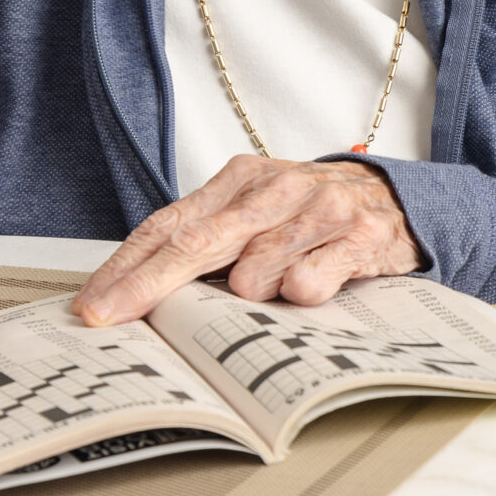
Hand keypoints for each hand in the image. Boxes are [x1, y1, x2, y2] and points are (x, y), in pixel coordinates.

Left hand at [73, 156, 419, 325]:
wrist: (401, 200)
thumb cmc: (315, 214)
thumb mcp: (258, 212)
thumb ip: (210, 239)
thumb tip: (140, 290)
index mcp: (240, 179)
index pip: (169, 224)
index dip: (126, 266)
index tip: (93, 304)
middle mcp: (276, 188)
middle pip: (196, 243)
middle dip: (146, 285)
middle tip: (110, 316)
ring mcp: (319, 209)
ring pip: (254, 272)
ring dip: (252, 294)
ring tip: (275, 286)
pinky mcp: (359, 237)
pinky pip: (308, 285)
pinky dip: (301, 295)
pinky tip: (313, 284)